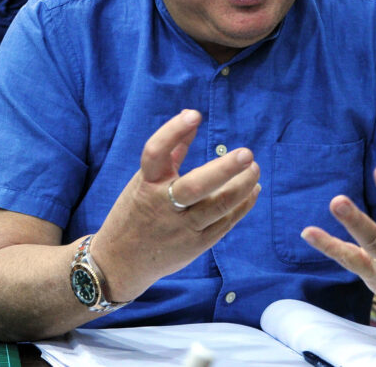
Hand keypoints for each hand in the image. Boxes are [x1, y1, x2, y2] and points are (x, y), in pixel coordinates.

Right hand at [92, 109, 260, 300]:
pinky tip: (253, 190)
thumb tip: (190, 114)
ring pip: (217, 207)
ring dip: (241, 187)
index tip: (194, 114)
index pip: (156, 153)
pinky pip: (224, 223)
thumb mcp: (144, 181)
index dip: (173, 131)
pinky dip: (242, 205)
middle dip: (224, 169)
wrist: (120, 262)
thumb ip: (171, 151)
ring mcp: (182, 228)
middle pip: (196, 186)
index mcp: (147, 184)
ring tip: (255, 169)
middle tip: (247, 154)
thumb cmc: (136, 212)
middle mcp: (163, 206)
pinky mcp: (196, 245)